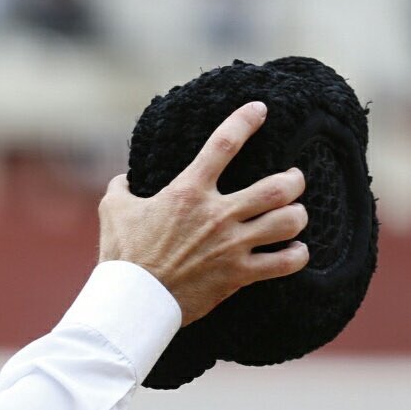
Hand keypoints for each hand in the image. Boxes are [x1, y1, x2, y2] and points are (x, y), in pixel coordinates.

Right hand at [97, 101, 309, 324]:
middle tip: (292, 179)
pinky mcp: (238, 275)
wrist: (132, 300)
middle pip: (278, 187)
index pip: (223, 144)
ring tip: (294, 215)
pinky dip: (297, 255)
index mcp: (188, 192)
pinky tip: (295, 251)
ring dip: (297, 215)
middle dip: (294, 180)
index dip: (245, 121)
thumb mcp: (113, 210)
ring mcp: (231, 245)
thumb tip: (124, 179)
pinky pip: (285, 263)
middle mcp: (217, 214)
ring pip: (289, 221)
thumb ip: (122, 188)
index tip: (260, 109)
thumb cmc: (121, 255)